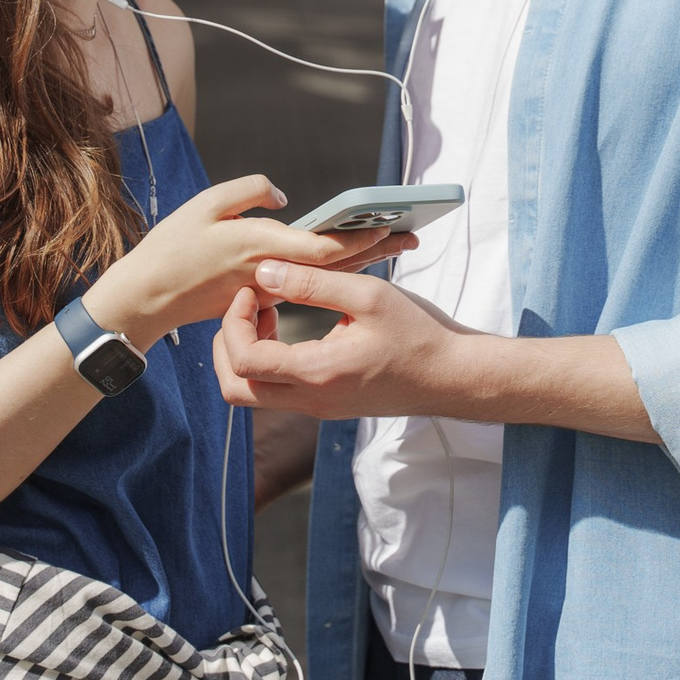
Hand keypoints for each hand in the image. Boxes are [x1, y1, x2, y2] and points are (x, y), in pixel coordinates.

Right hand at [86, 177, 412, 346]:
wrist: (147, 298)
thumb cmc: (173, 247)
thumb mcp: (208, 203)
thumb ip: (251, 192)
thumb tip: (286, 198)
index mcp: (262, 249)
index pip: (323, 249)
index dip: (360, 238)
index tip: (391, 226)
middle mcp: (272, 274)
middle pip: (336, 265)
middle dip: (377, 249)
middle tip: (413, 236)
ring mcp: (268, 290)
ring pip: (324, 276)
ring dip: (359, 259)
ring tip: (393, 240)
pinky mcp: (260, 299)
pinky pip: (306, 283)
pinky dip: (331, 270)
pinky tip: (351, 256)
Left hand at [212, 259, 478, 419]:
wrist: (451, 376)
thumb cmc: (418, 335)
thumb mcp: (368, 296)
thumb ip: (313, 284)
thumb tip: (264, 272)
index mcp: (317, 373)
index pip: (244, 360)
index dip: (235, 321)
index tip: (253, 288)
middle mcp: (311, 400)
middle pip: (235, 389)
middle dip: (228, 343)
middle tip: (249, 306)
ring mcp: (317, 407)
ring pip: (252, 393)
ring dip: (246, 353)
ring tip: (270, 312)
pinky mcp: (325, 404)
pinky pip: (276, 391)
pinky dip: (267, 361)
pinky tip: (290, 328)